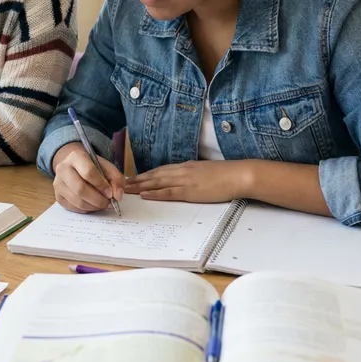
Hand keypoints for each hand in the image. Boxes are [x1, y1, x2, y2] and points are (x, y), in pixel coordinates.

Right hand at [52, 143, 124, 213]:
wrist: (75, 167)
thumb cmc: (93, 167)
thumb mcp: (107, 168)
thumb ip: (116, 179)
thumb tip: (117, 196)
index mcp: (76, 156)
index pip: (88, 172)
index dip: (101, 185)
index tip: (110, 193)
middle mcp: (63, 168)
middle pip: (80, 189)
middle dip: (98, 199)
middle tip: (108, 203)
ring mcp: (58, 183)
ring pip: (77, 201)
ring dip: (93, 206)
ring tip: (102, 204)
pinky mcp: (58, 196)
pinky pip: (74, 208)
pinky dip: (87, 209)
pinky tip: (93, 205)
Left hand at [124, 160, 251, 202]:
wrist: (238, 175)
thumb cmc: (225, 174)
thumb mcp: (204, 170)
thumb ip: (192, 173)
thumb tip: (184, 177)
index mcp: (185, 166)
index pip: (160, 170)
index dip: (146, 174)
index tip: (134, 176)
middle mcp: (181, 171)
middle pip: (154, 175)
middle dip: (137, 179)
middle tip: (122, 183)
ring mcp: (184, 181)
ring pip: (157, 183)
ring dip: (140, 186)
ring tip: (127, 189)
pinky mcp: (190, 191)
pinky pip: (168, 193)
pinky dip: (154, 194)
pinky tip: (144, 195)